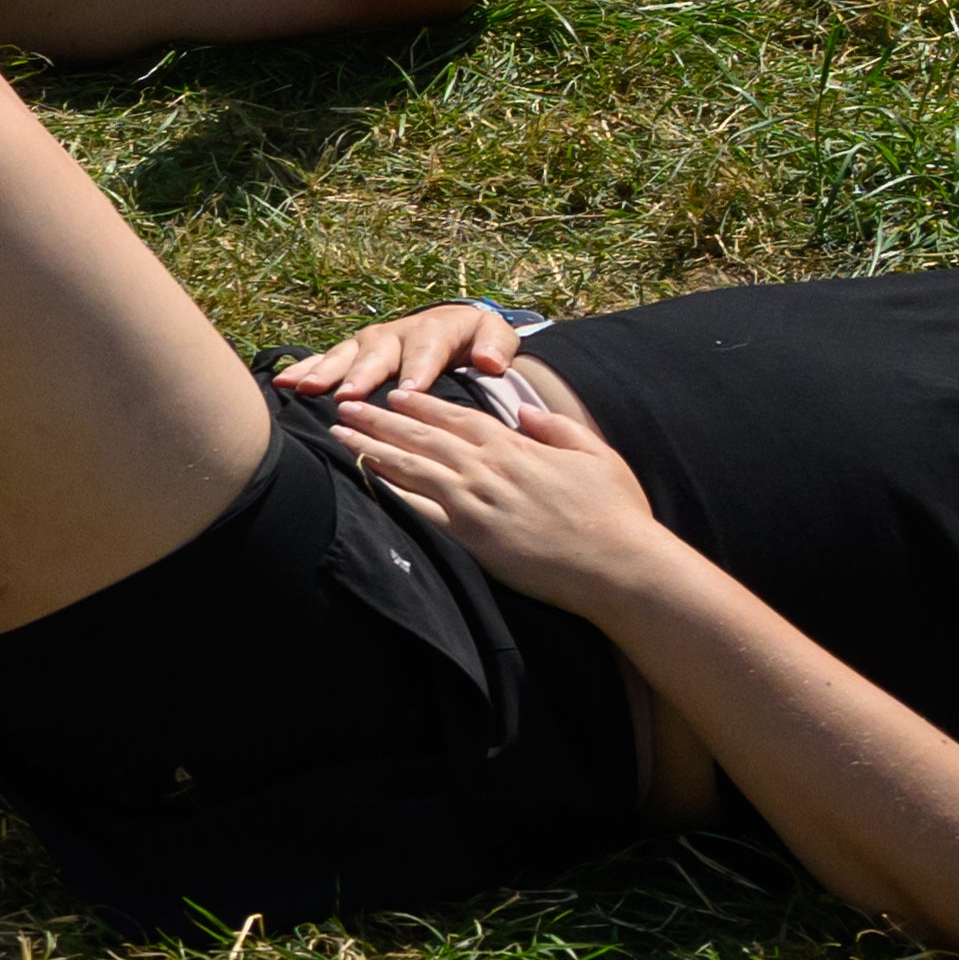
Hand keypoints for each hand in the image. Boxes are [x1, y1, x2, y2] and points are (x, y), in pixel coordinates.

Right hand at [271, 302, 536, 407]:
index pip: (428, 348)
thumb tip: (490, 361)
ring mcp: (370, 342)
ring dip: (325, 372)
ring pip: (346, 355)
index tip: (410, 391)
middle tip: (348, 395)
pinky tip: (282, 383)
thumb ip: (496, 346)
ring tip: (306, 389)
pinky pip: (325, 360)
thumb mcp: (495, 337)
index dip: (418, 368)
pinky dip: (303, 370)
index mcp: (436, 329)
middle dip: (362, 374)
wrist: (454, 329)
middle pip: (379, 352)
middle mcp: (397, 332)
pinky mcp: (352, 352)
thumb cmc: (475, 342)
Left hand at [321, 374, 685, 615]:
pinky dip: (388, 493)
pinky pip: (418, 510)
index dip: (422, 405)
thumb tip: (523, 410)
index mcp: (517, 448)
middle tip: (345, 406)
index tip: (393, 395)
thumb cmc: (616, 512)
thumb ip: (557, 427)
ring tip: (340, 436)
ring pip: (411, 468)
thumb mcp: (596, 455)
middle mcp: (489, 469)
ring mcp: (475, 503)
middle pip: (423, 438)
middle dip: (380, 420)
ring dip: (371, 449)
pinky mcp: (469, 537)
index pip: (458, 418)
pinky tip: (363, 481)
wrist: (619, 564)